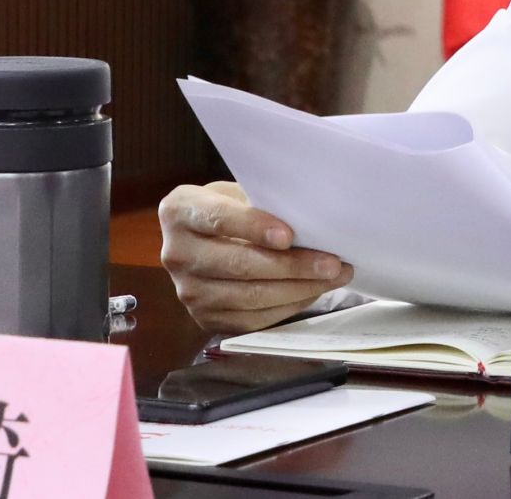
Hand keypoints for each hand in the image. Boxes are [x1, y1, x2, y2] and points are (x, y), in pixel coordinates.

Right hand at [158, 181, 353, 333]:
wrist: (203, 239)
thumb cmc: (231, 207)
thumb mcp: (238, 191)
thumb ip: (263, 201)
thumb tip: (310, 217)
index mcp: (180, 210)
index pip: (219, 219)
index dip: (254, 227)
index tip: (289, 236)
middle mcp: (176, 253)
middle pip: (239, 264)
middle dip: (293, 265)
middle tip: (332, 263)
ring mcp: (188, 291)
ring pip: (249, 296)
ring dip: (298, 289)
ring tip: (334, 278)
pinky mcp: (204, 318)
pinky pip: (251, 319)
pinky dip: (287, 307)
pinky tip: (312, 292)